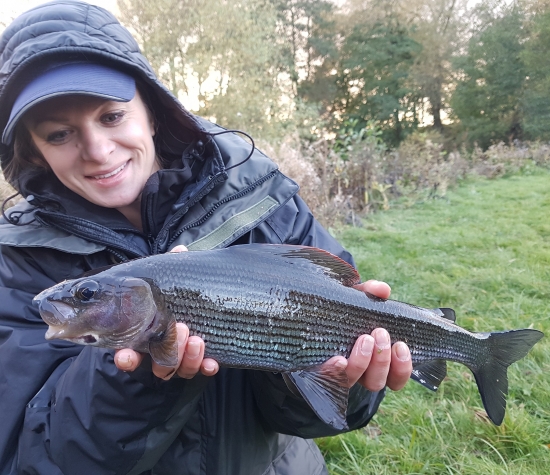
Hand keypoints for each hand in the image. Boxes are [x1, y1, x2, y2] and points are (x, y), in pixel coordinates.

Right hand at [114, 245, 218, 379]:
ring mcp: (180, 359)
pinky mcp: (200, 362)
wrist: (202, 304)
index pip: (130, 354)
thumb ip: (173, 269)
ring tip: (196, 339)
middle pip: (158, 364)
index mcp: (145, 336)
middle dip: (169, 349)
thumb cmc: (175, 294)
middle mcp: (160, 352)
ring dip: (186, 357)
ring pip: (178, 369)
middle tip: (181, 327)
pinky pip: (202, 370)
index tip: (125, 355)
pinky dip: (206, 367)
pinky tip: (212, 363)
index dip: (127, 358)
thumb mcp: (172, 282)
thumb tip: (180, 251)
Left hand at [322, 280, 412, 390]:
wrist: (305, 313)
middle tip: (380, 333)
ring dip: (363, 363)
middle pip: (376, 382)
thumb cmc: (338, 310)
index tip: (401, 346)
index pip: (395, 377)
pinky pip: (327, 379)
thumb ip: (368, 292)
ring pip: (354, 381)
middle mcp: (358, 373)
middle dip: (382, 359)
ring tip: (364, 338)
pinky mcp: (317, 372)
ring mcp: (337, 373)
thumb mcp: (354, 299)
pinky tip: (338, 359)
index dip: (402, 368)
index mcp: (374, 361)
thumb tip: (382, 289)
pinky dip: (335, 371)